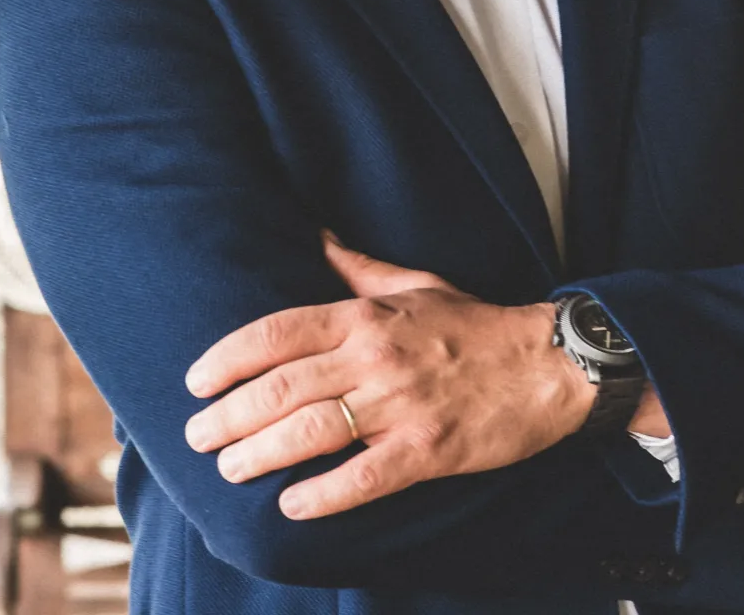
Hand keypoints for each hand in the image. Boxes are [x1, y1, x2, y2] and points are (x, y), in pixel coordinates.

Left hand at [183, 233, 593, 519]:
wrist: (547, 364)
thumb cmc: (475, 323)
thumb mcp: (415, 283)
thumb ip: (357, 268)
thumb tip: (314, 236)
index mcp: (368, 316)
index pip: (280, 332)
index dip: (229, 357)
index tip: (196, 380)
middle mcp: (377, 356)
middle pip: (284, 385)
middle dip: (230, 413)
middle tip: (196, 435)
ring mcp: (402, 404)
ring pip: (313, 430)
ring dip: (261, 452)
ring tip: (228, 469)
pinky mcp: (428, 449)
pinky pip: (364, 477)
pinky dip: (323, 495)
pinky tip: (291, 506)